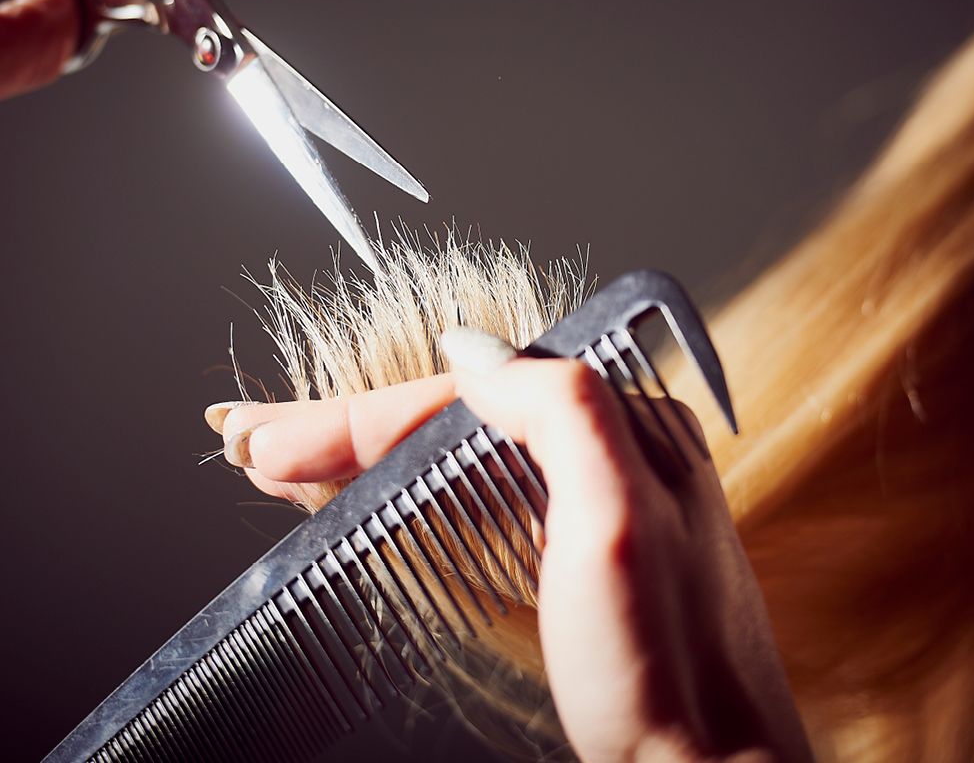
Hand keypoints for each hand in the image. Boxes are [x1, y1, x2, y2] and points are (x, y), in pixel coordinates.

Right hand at [205, 350, 811, 762]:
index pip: (465, 400)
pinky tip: (364, 487)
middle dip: (350, 430)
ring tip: (289, 459)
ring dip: (365, 454)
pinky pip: (469, 495)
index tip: (277, 441)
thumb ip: (559, 408)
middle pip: (453, 422)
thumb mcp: (616, 520)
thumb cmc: (669, 668)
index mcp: (624, 426)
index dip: (363, 418)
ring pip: (452, 455)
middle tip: (258, 442)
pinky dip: (406, 488)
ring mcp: (582, 502)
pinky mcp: (563, 551)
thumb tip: (471, 351)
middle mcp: (605, 453)